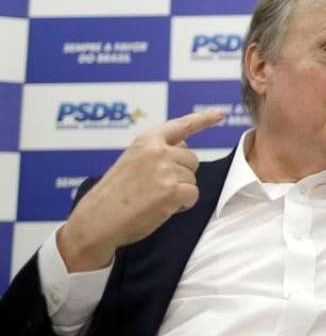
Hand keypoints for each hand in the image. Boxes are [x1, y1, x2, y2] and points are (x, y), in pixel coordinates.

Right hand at [57, 109, 224, 271]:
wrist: (96, 222)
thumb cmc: (112, 195)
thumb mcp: (131, 161)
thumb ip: (157, 151)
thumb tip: (184, 145)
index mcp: (146, 141)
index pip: (181, 125)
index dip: (203, 119)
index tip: (220, 114)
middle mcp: (158, 151)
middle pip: (192, 160)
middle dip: (181, 175)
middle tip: (155, 189)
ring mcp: (166, 170)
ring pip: (192, 179)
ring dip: (180, 191)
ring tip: (153, 199)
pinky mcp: (173, 191)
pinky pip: (192, 196)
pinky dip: (182, 205)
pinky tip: (161, 208)